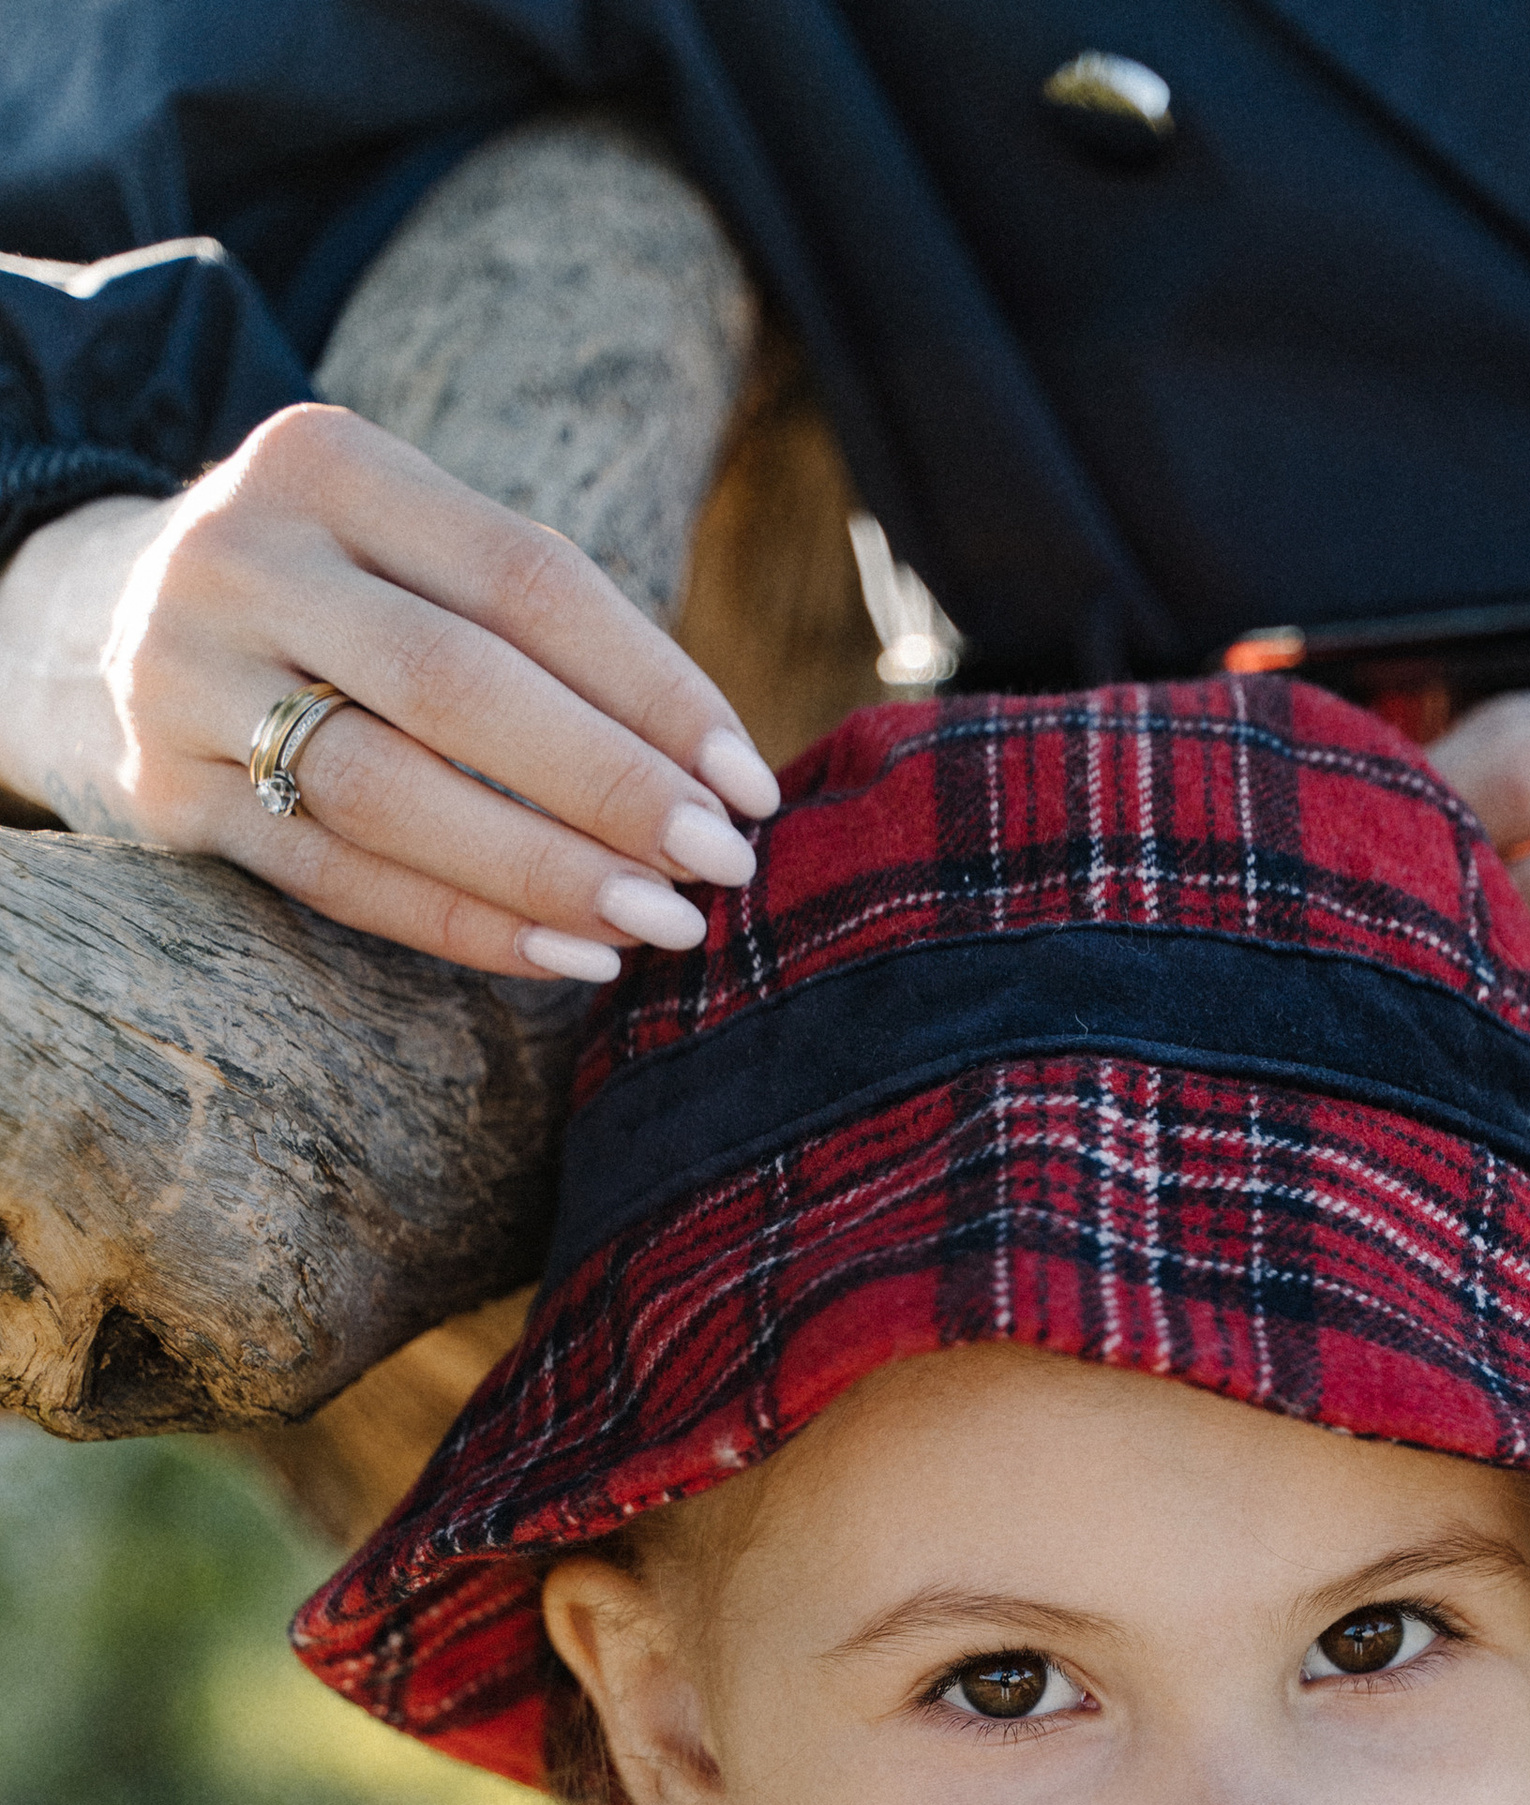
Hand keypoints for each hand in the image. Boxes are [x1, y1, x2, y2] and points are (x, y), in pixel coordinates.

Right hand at [0, 402, 780, 979]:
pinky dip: (466, 924)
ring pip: (389, 793)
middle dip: (607, 785)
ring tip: (662, 923)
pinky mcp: (164, 792)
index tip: (748, 782)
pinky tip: (567, 953)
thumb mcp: (419, 552)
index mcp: (326, 462)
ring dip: (542, 871)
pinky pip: (338, 878)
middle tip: (721, 863)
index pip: (523, 578)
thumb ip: (546, 629)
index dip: (651, 687)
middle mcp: (241, 555)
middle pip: (454, 685)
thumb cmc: (346, 595)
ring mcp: (185, 676)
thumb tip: (719, 774)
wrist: (119, 618)